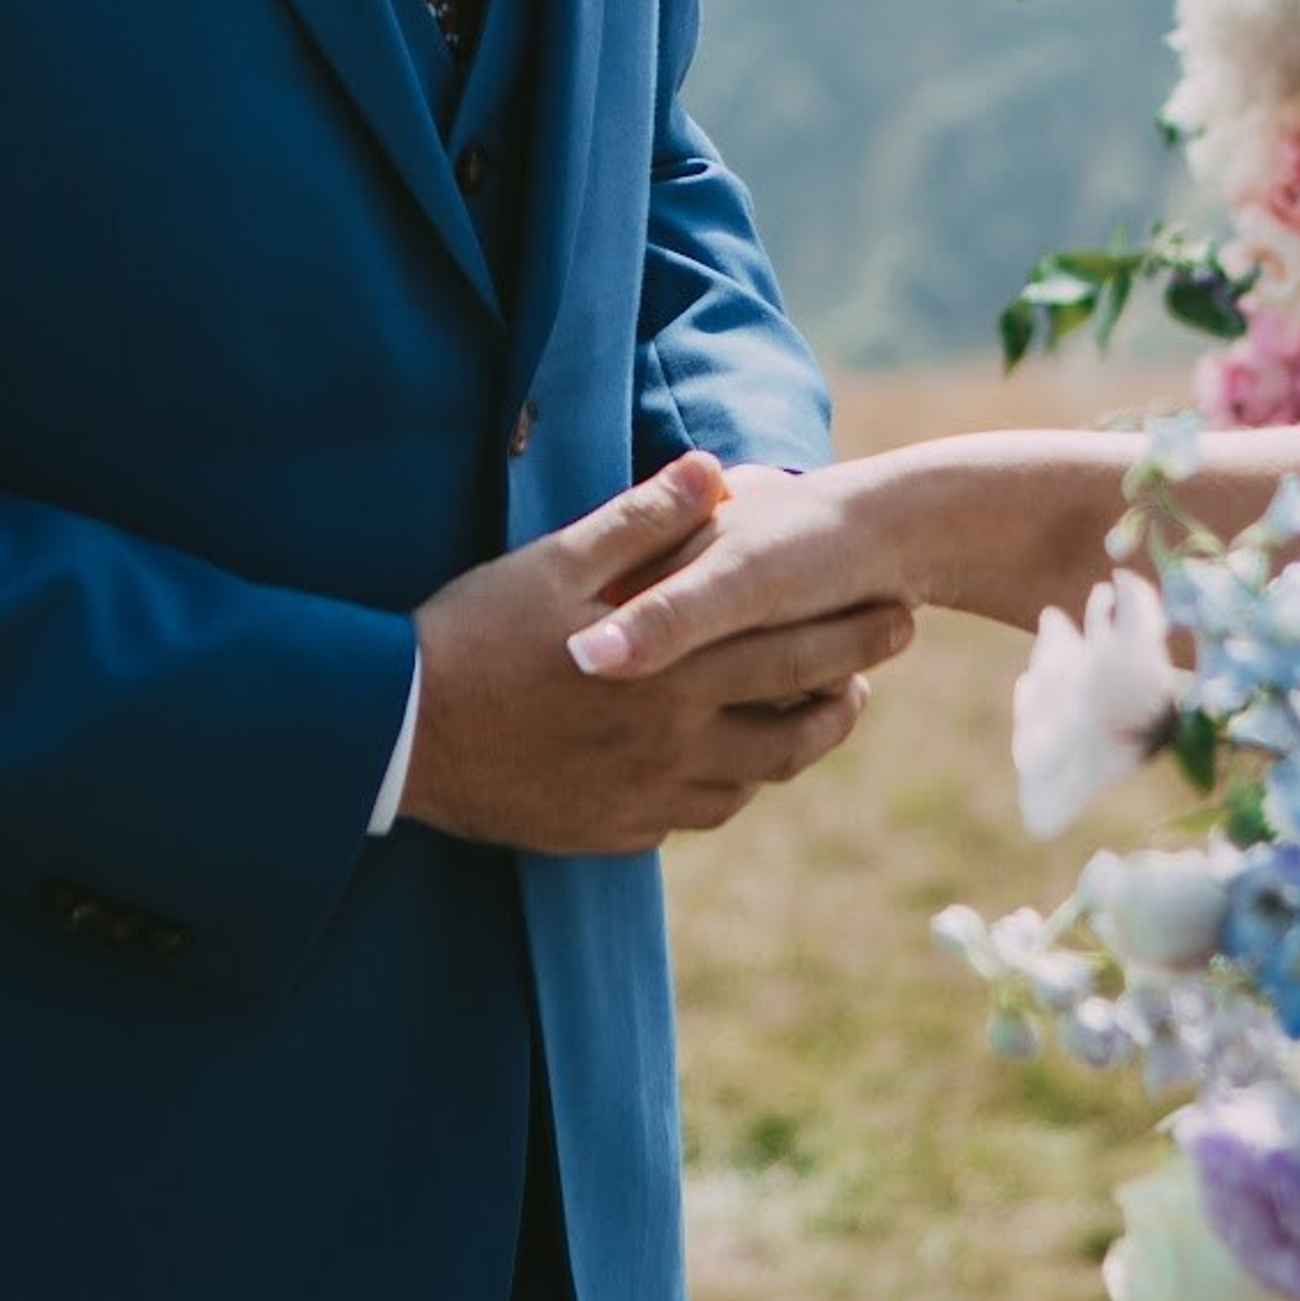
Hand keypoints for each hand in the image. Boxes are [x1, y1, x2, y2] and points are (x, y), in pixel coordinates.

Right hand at [401, 454, 912, 853]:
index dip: (852, 630)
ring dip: (804, 741)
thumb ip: (642, 520)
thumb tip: (711, 470)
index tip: (899, 605)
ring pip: (759, 776)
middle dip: (852, 680)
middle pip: (795, 718)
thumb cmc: (474, 634)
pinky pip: (704, 812)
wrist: (400, 737)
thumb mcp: (553, 561)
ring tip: (828, 709)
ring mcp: (649, 795)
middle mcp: (674, 742)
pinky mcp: (617, 830)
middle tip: (889, 653)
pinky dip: (738, 784)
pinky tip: (740, 761)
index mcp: (670, 670)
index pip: (791, 648)